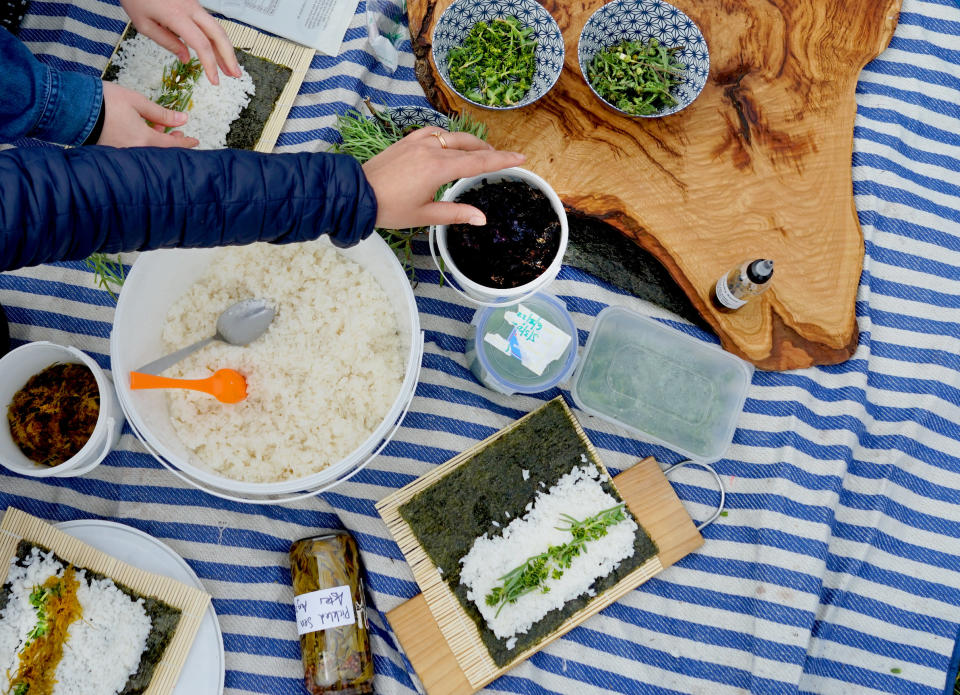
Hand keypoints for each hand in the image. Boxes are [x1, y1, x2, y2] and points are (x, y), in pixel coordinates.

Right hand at [97, 82, 199, 147]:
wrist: (71, 106)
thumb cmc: (104, 101)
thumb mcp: (137, 102)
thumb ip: (162, 113)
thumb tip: (183, 119)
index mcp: (142, 139)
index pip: (171, 146)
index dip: (185, 143)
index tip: (195, 141)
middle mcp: (133, 150)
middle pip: (160, 151)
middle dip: (170, 142)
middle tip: (177, 132)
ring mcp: (120, 152)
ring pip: (146, 149)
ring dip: (155, 140)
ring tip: (158, 127)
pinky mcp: (109, 150)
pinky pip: (132, 149)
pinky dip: (141, 141)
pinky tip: (141, 129)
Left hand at [119, 0, 239, 84]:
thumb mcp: (144, 24)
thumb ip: (167, 42)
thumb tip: (185, 57)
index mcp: (176, 15)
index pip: (201, 44)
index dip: (210, 65)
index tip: (214, 81)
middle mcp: (190, 8)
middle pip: (218, 34)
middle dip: (229, 57)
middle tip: (235, 75)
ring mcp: (193, 4)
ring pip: (216, 28)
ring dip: (225, 49)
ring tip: (229, 67)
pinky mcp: (192, 3)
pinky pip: (209, 23)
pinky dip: (216, 39)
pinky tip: (217, 51)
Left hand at [361, 127, 525, 228]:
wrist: (357, 193)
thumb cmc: (389, 208)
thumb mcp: (425, 215)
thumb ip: (455, 214)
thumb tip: (482, 218)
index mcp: (438, 168)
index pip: (478, 163)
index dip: (502, 161)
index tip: (521, 157)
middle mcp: (431, 150)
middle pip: (469, 146)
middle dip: (489, 151)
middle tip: (504, 158)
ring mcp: (418, 142)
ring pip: (453, 136)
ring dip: (470, 143)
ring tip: (481, 153)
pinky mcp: (407, 140)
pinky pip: (434, 133)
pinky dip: (448, 137)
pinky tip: (451, 143)